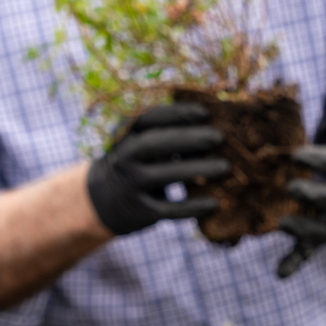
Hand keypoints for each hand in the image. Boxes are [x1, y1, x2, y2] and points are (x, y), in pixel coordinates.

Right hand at [85, 103, 230, 235]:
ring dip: (196, 170)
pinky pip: (169, 210)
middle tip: (219, 137)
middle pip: (155, 145)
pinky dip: (192, 207)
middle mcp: (125, 159)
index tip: (204, 112)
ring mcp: (131, 186)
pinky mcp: (140, 212)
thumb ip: (166, 136)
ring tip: (225, 167)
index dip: (176, 114)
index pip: (148, 118)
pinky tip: (215, 203)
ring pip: (164, 176)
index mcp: (126, 136)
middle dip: (188, 139)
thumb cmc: (136, 165)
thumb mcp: (140, 145)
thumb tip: (210, 127)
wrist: (100, 202)